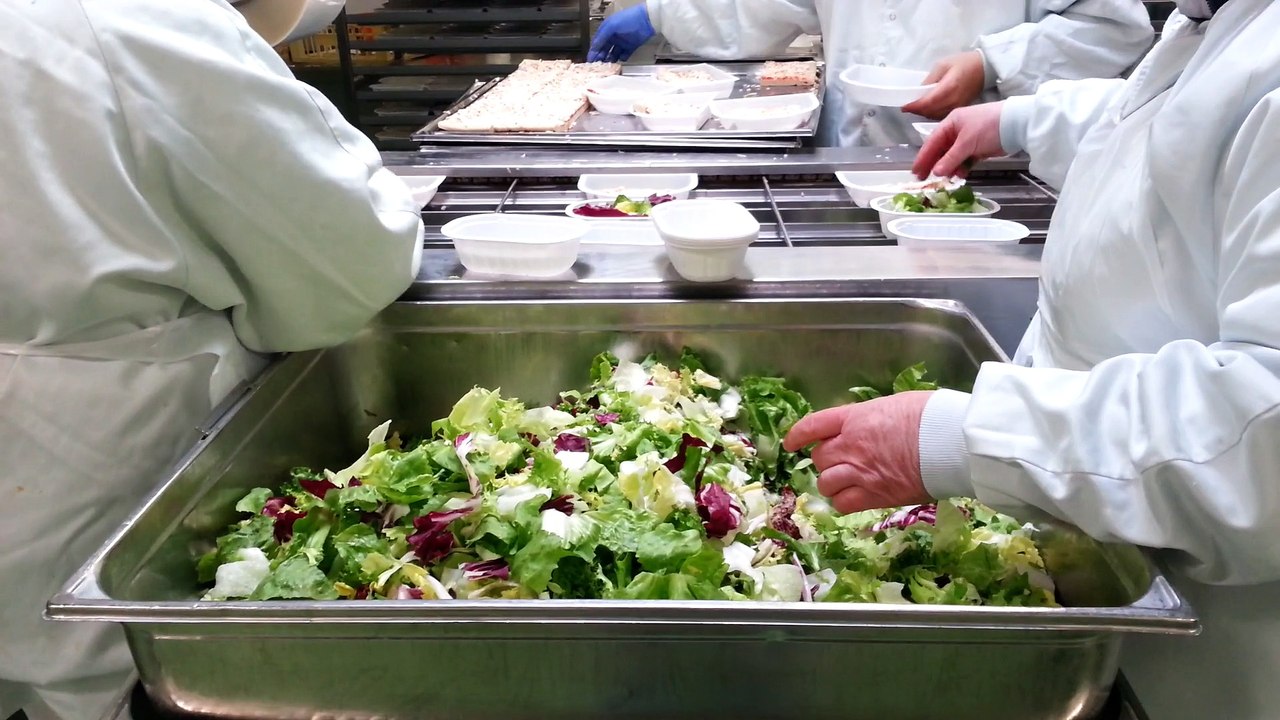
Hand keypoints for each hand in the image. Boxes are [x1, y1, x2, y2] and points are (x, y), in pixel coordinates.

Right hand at [587, 5, 656, 62]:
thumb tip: (593, 47)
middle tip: (598, 65)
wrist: (647, 19)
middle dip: (601, 57)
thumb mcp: (611, 26)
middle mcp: (613, 36)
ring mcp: (622, 41)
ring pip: (613, 53)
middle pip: (604, 49)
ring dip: (610, 59)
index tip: (590, 61)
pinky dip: (622, 58)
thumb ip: (601, 37)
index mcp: (607, 29)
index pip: (597, 42)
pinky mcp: (631, 46)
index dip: (593, 51)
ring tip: (608, 65)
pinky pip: (624, 55)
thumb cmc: (628, 19)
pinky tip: (620, 60)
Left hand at [783, 393, 933, 513]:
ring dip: (831, 483)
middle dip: (825, 460)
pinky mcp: (875, 496)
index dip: (797, 435)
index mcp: (854, 418)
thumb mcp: (894, 405)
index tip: (791, 443)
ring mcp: (860, 472)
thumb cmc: (930, 416)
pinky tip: (852, 498)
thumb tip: (869, 425)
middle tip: (838, 462)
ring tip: (844, 482)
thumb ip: (871, 418)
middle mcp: (851, 445)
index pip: (813, 426)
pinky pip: (843, 504)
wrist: (950, 442)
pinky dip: (843, 502)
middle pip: (819, 457)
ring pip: (826, 483)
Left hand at [901, 51, 986, 120]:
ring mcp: (957, 107)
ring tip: (916, 106)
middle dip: (917, 110)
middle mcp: (953, 101)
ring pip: (935, 116)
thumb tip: (918, 92)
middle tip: (908, 105)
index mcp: (949, 88)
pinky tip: (928, 108)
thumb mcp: (942, 65)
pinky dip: (932, 113)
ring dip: (924, 113)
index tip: (903, 106)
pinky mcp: (960, 109)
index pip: (927, 102)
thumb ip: (929, 79)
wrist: (985, 68)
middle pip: (929, 112)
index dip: (914, 106)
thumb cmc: (963, 63)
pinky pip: (942, 115)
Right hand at [911, 102, 1005, 179]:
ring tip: (944, 180)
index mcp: (950, 123)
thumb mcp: (967, 142)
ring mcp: (968, 140)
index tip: (915, 172)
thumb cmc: (989, 126)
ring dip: (948, 168)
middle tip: (924, 179)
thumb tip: (936, 173)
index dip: (923, 158)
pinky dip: (961, 168)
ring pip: (952, 157)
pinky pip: (964, 160)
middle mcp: (957, 131)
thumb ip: (950, 158)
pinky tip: (959, 175)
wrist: (1016, 123)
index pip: (932, 142)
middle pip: (940, 150)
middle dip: (933, 165)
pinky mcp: (978, 148)